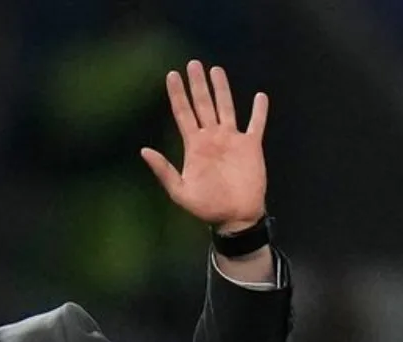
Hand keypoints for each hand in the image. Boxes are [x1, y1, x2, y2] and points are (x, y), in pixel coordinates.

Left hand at [141, 60, 268, 231]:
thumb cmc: (206, 207)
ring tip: (216, 70)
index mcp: (194, 145)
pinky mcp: (251, 146)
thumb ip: (163, 170)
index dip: (177, 94)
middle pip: (203, 104)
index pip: (183, 113)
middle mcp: (211, 138)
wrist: (234, 217)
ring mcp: (232, 140)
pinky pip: (256, 124)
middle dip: (197, 84)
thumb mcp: (179, 191)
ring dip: (222, 89)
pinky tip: (259, 96)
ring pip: (226, 107)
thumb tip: (144, 150)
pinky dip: (259, 111)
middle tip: (193, 63)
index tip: (172, 75)